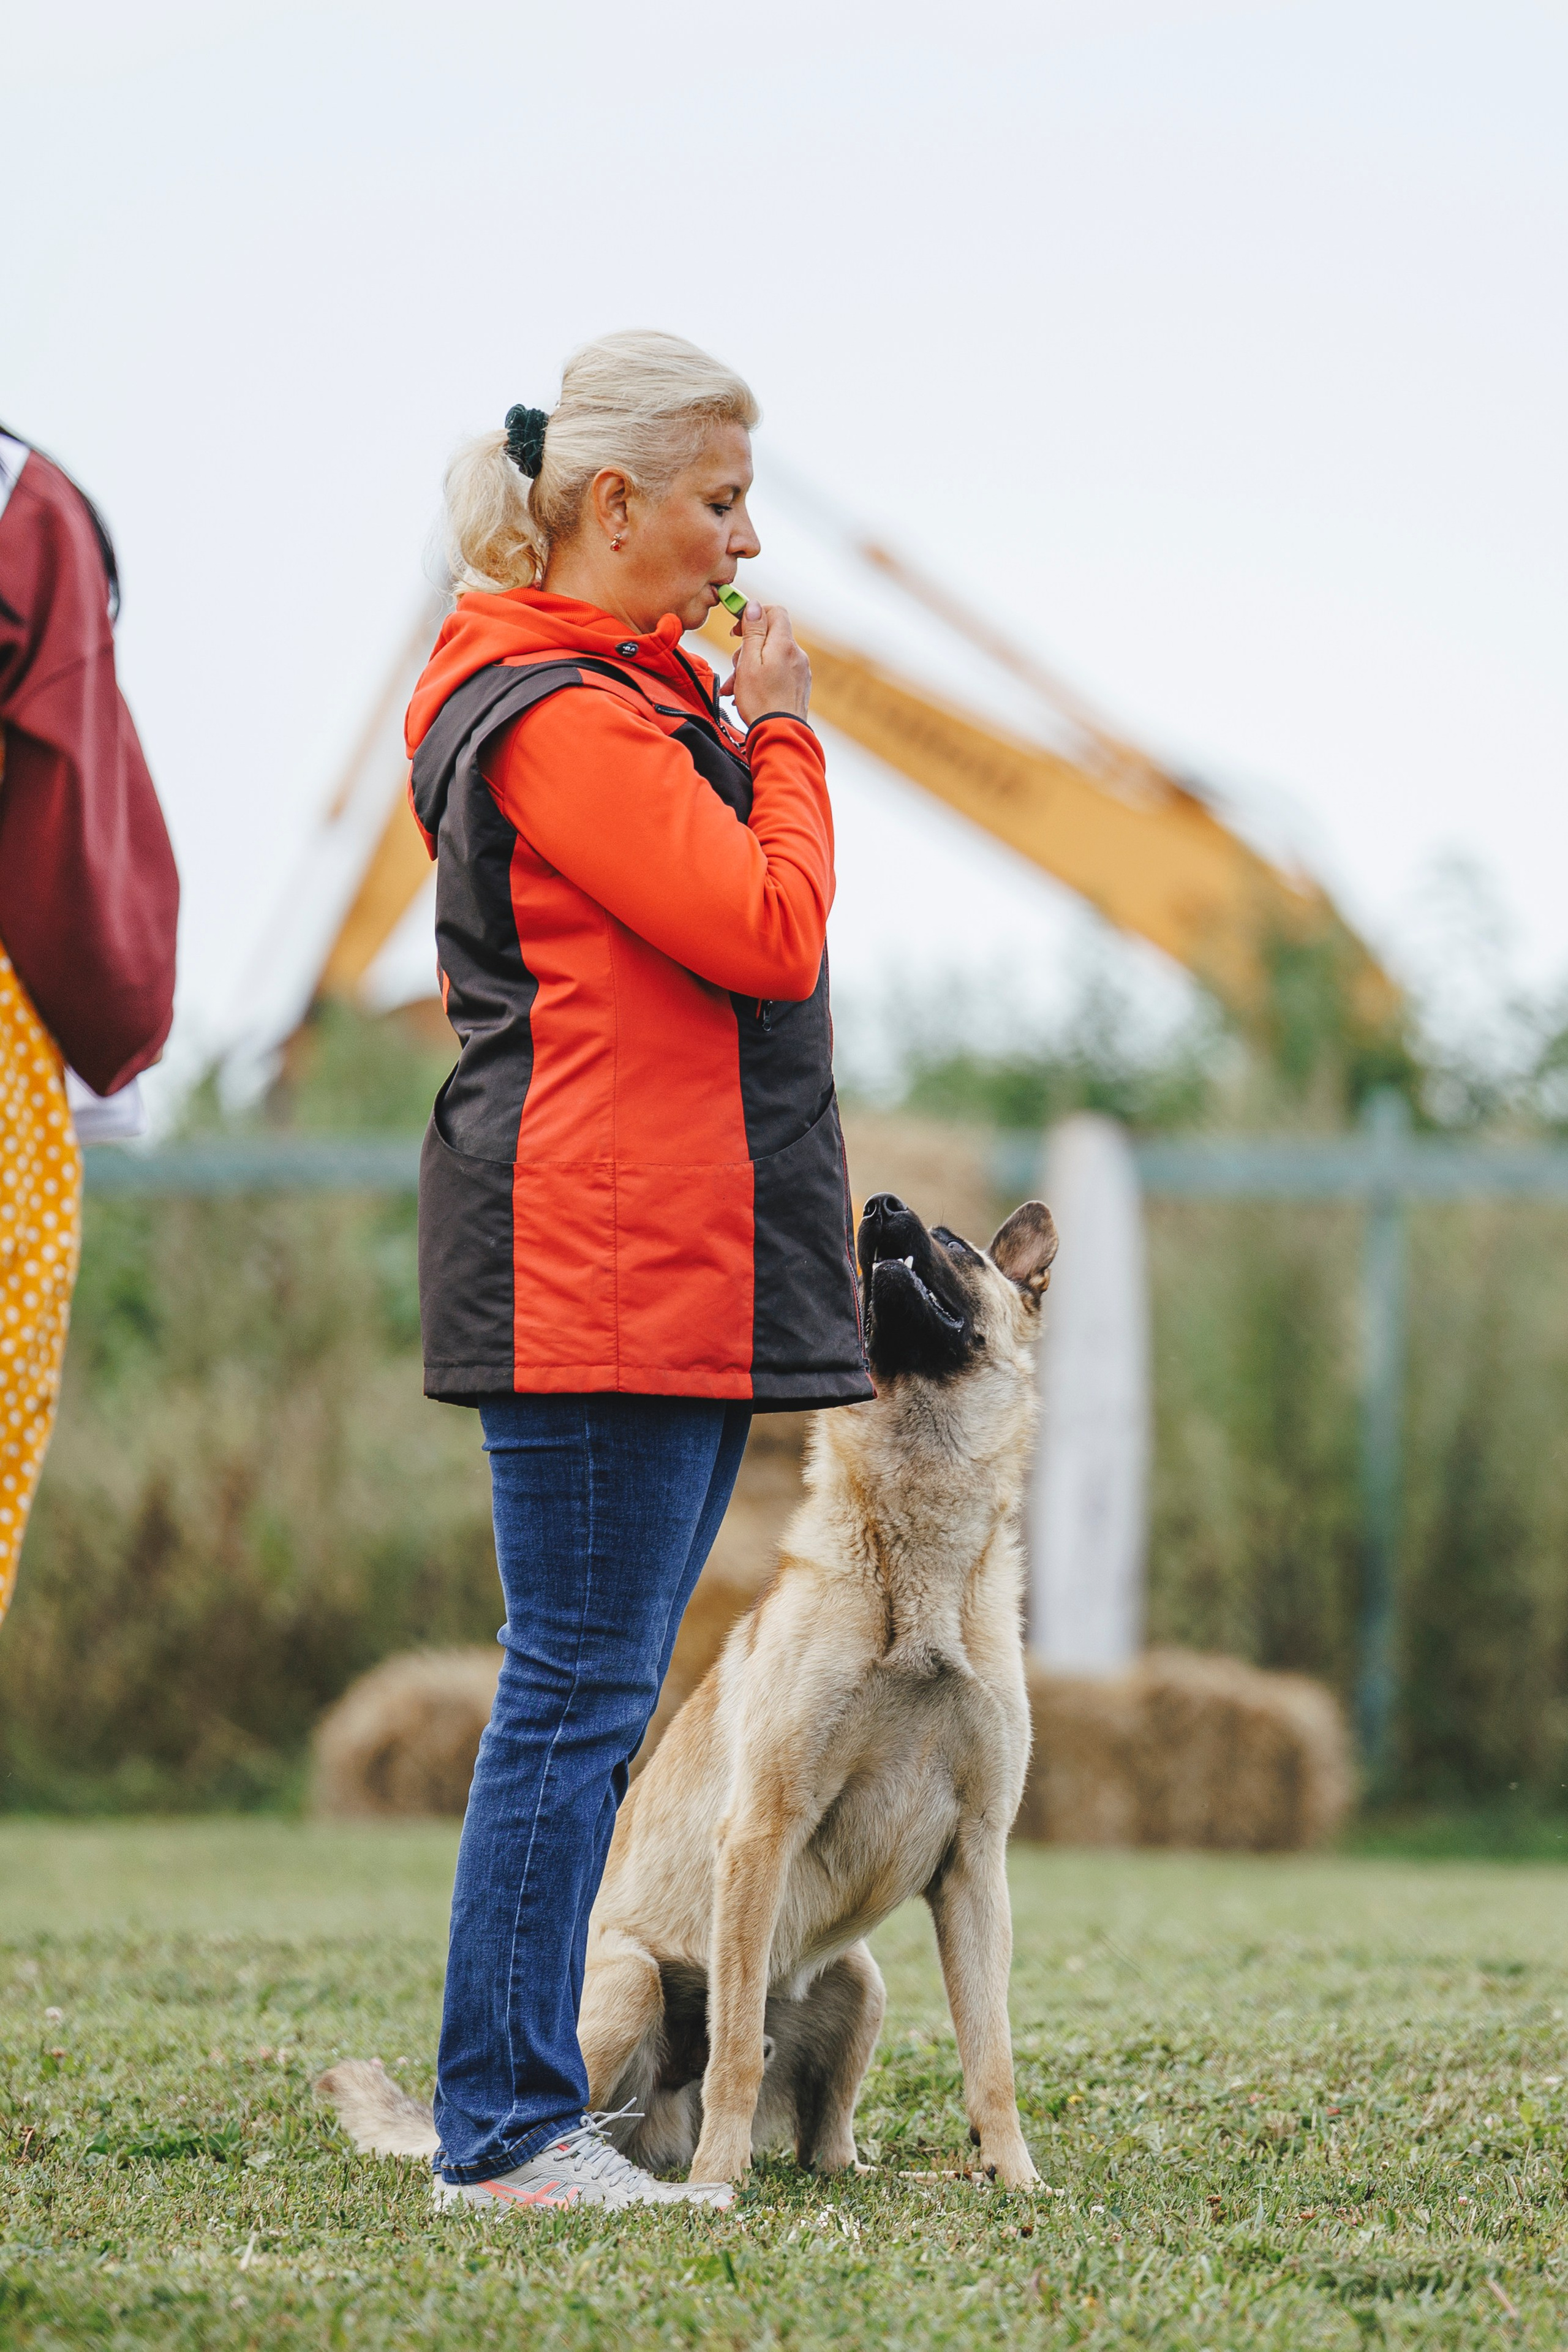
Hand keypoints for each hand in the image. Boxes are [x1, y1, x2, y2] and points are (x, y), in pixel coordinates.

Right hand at [722, 601, 811, 726]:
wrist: (780, 735)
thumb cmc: (760, 701)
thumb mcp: (748, 662)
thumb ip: (752, 631)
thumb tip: (754, 606)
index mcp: (784, 644)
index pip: (775, 612)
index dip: (755, 614)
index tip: (737, 629)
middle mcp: (796, 654)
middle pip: (770, 637)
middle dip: (747, 649)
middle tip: (734, 667)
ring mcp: (800, 671)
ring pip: (770, 658)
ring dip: (749, 668)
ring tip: (733, 689)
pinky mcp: (798, 686)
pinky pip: (777, 674)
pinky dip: (761, 679)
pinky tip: (746, 696)